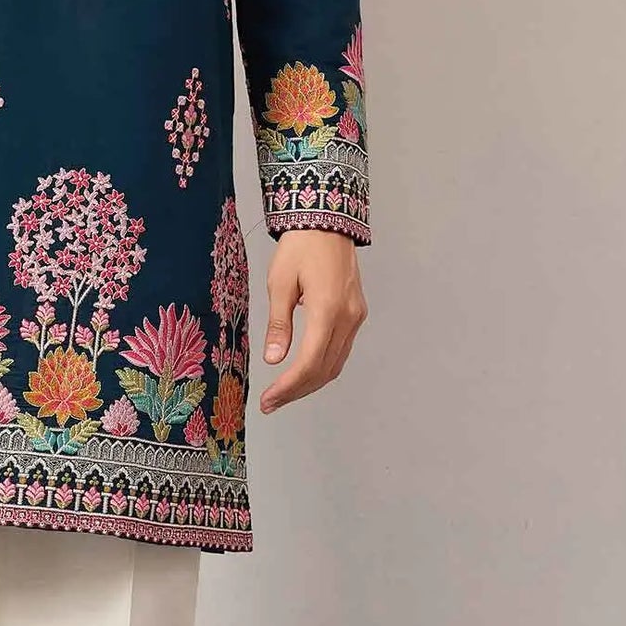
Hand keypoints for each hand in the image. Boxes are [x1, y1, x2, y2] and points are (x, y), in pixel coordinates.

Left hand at [258, 230, 365, 412]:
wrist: (326, 222)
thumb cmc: (300, 247)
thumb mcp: (280, 283)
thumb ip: (278, 324)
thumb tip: (273, 358)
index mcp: (327, 310)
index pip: (309, 362)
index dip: (288, 387)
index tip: (269, 400)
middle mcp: (348, 318)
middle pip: (324, 370)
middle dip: (297, 391)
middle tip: (272, 403)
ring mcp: (356, 316)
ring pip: (335, 363)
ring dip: (310, 382)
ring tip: (283, 393)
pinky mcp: (356, 313)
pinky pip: (341, 350)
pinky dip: (322, 367)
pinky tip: (303, 372)